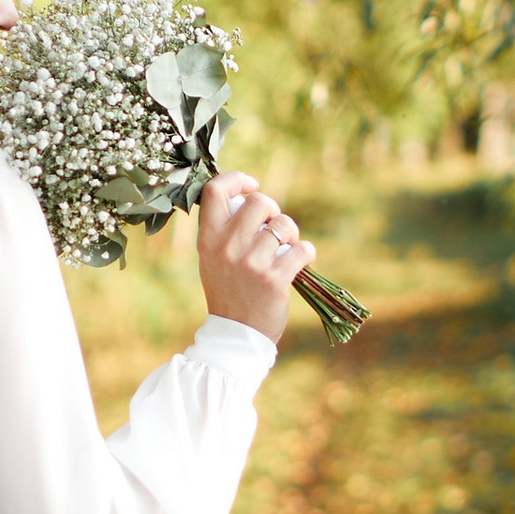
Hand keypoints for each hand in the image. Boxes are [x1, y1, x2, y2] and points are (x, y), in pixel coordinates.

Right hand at [198, 173, 316, 342]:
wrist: (236, 334)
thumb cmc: (227, 291)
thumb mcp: (212, 258)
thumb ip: (224, 229)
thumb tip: (246, 196)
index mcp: (208, 239)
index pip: (215, 190)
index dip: (237, 179)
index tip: (252, 186)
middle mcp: (227, 247)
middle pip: (259, 201)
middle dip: (273, 211)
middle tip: (273, 229)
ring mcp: (251, 263)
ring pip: (284, 224)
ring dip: (291, 234)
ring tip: (286, 249)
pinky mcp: (275, 278)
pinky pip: (302, 248)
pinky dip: (306, 253)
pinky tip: (299, 262)